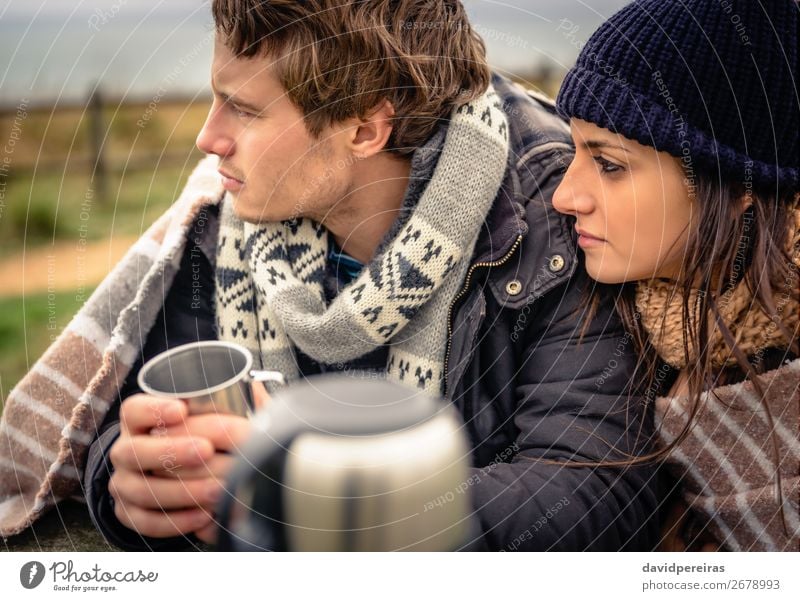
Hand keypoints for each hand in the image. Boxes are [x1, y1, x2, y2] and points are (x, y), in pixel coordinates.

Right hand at [108, 393, 216, 538]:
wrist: (179, 473)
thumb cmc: (199, 435)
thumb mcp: (210, 415)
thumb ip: (228, 400)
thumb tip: (254, 388)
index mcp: (139, 421)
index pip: (134, 410)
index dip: (154, 409)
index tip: (182, 409)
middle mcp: (126, 450)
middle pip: (134, 451)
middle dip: (172, 451)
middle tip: (206, 450)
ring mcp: (124, 483)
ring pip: (142, 490)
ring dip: (182, 491)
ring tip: (217, 489)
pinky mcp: (129, 514)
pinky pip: (147, 522)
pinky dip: (176, 521)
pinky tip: (204, 515)